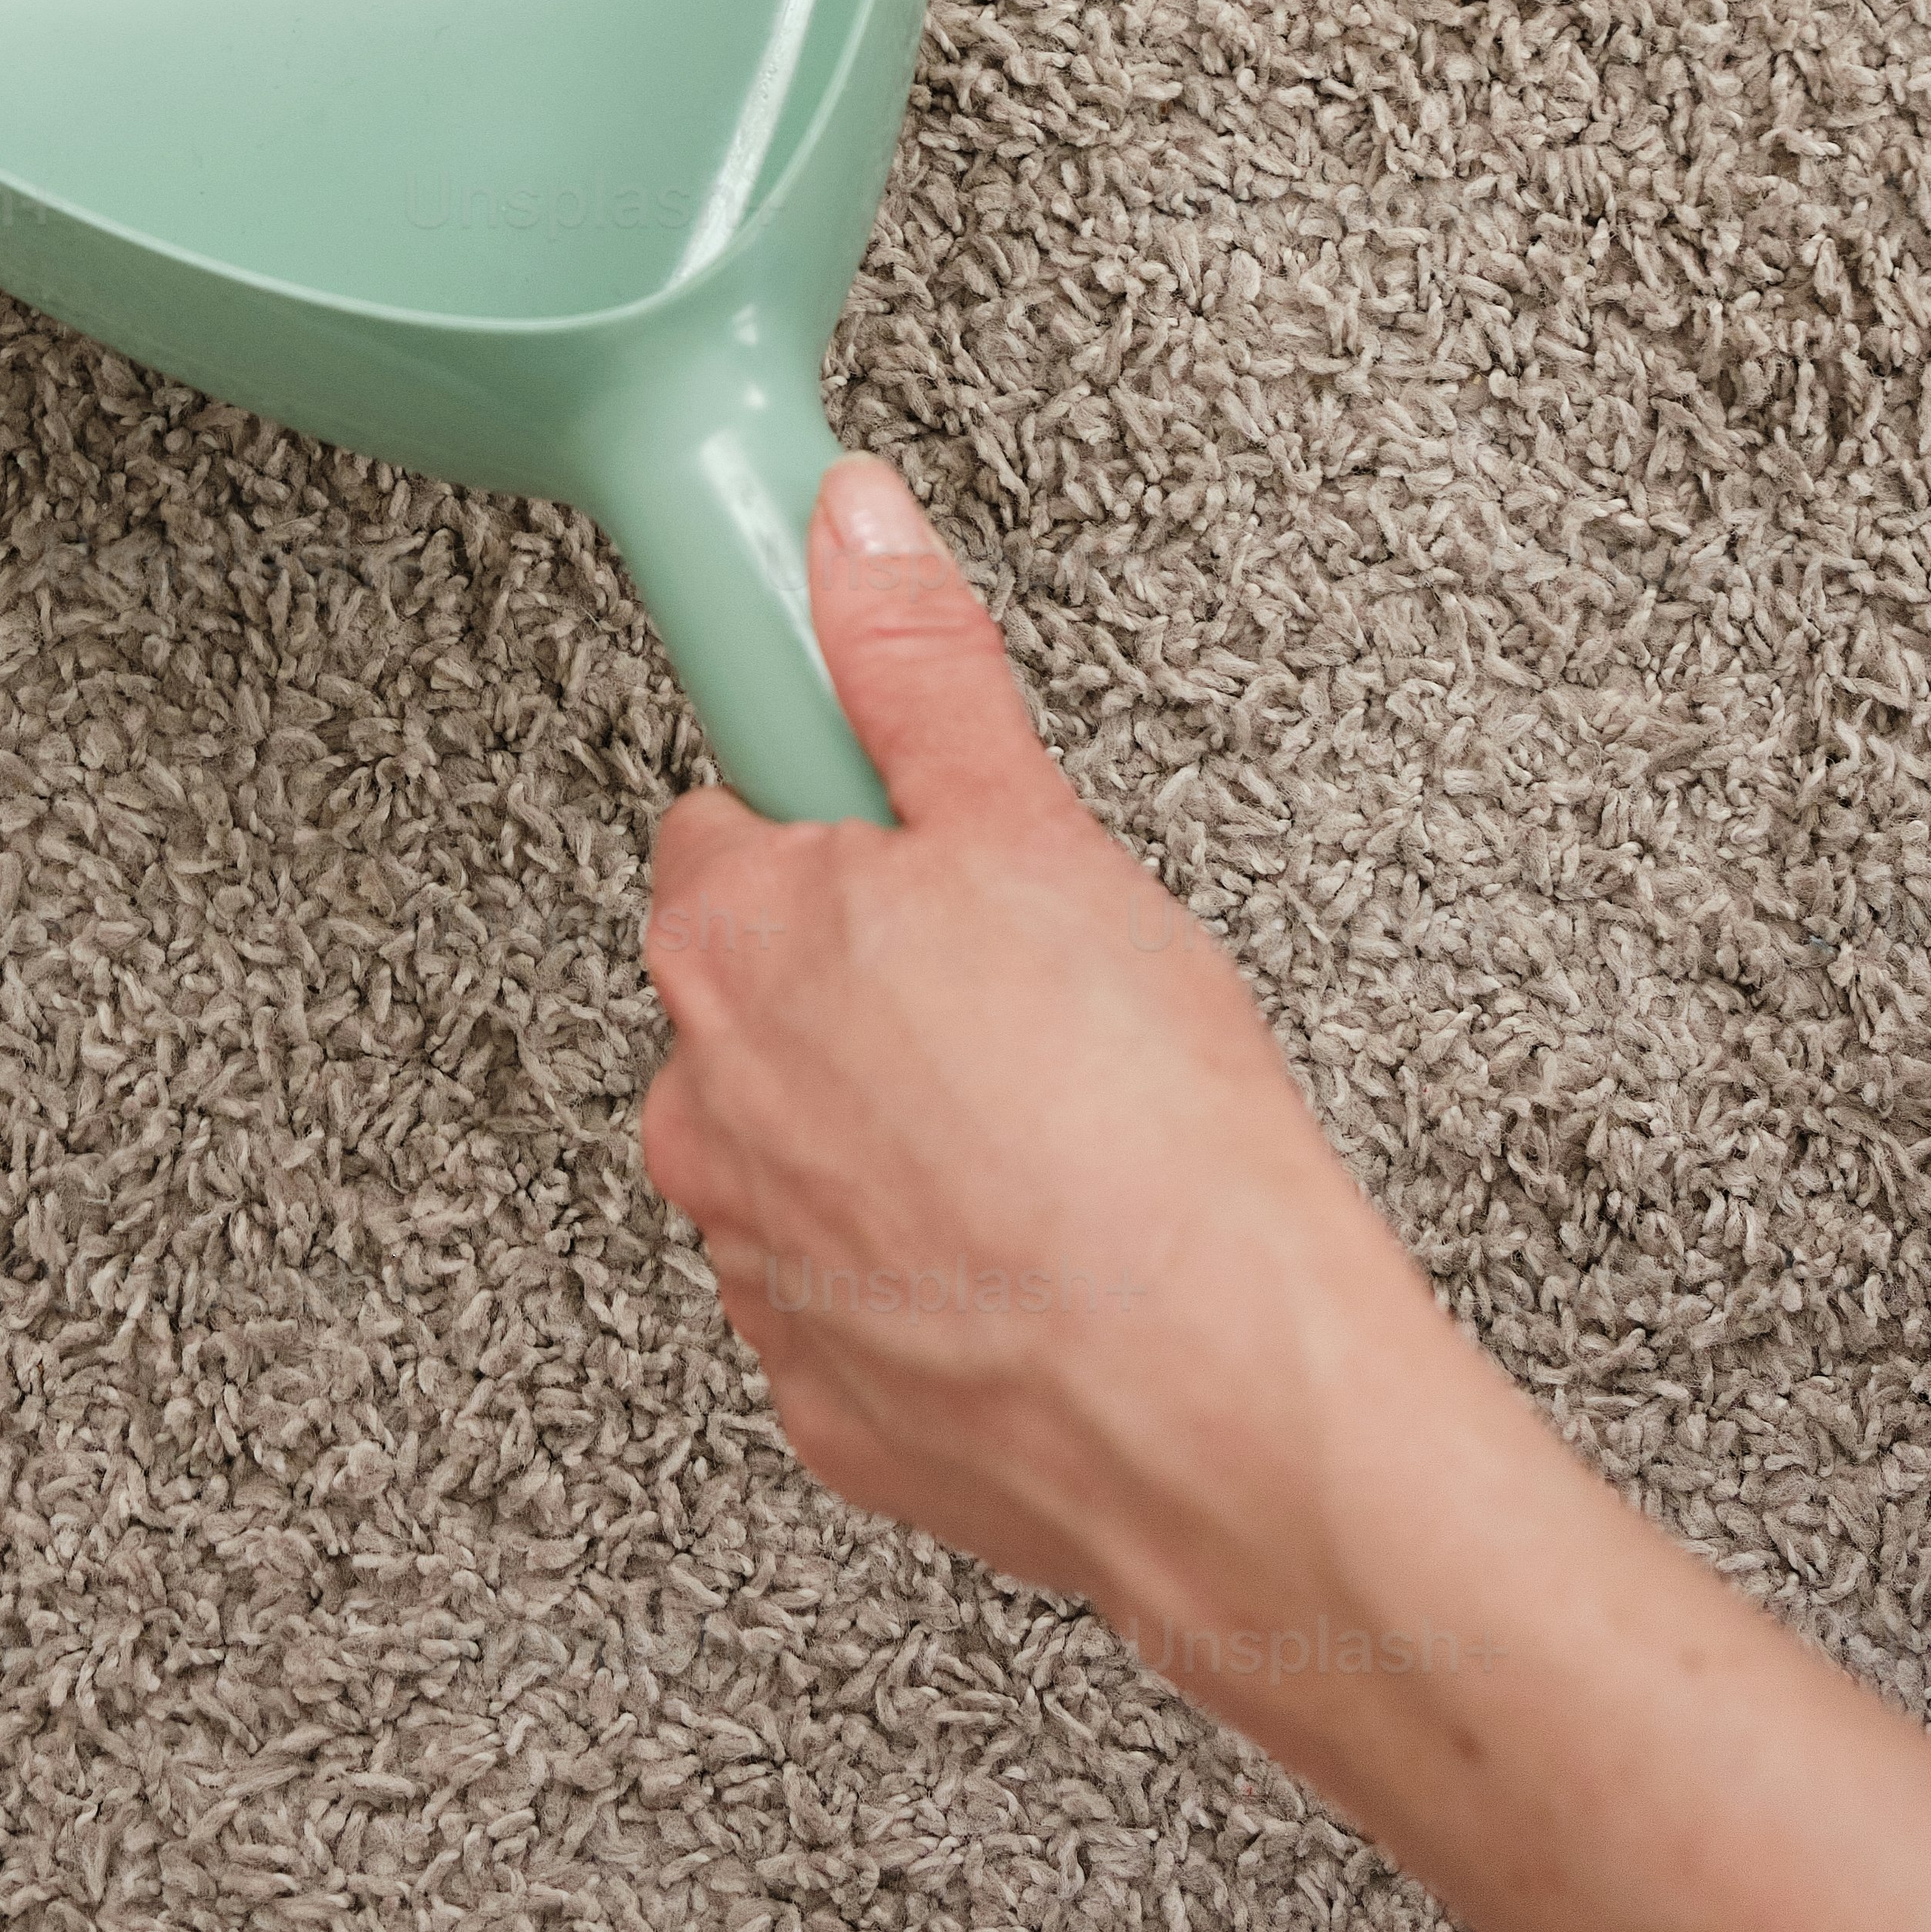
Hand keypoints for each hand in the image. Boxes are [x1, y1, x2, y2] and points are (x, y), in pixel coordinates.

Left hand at [640, 455, 1930, 1931]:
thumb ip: (917, 665)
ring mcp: (759, 1271)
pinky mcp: (828, 1400)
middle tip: (1027, 1004)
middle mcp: (703, 1111)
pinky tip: (1040, 1259)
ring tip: (1054, 1139)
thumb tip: (849, 524)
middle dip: (872, 987)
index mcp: (733, 947)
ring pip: (807, 1150)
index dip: (842, 834)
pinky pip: (858, 1297)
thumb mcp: (1033, 830)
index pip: (726, 833)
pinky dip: (932, 1274)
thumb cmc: (1143, 1126)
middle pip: (762, 997)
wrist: (1227, 1407)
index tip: (922, 859)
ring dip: (897, 1135)